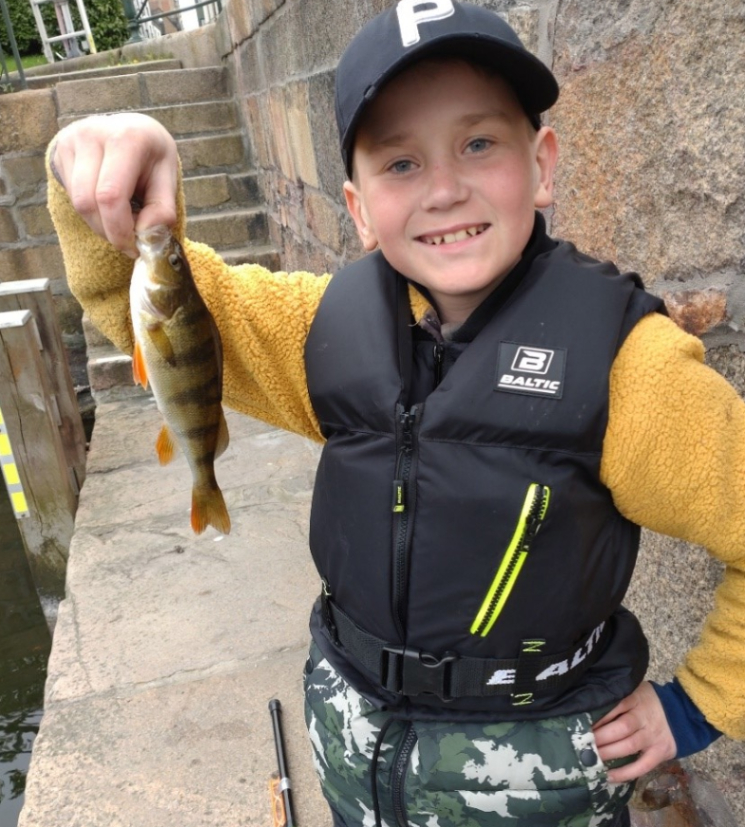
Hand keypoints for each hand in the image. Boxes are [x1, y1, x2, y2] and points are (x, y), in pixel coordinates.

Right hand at [51, 113, 178, 256]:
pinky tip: (106, 205)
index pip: (111, 195)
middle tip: (128, 241)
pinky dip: (91, 212)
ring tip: (120, 220)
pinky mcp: (60, 150)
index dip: (119, 230)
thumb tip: (146, 236)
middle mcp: (94, 133)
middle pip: (88, 202)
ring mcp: (72, 139)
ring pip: (77, 202)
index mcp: (127, 138)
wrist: (131, 129)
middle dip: (108, 231)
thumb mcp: (168, 180)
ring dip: (99, 224)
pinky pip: (70, 195)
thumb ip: (162, 210)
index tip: (133, 247)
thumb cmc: (152, 157)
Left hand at [592, 681, 675, 782]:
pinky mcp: (660, 752)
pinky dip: (625, 773)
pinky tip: (609, 776)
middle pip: (621, 727)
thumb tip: (588, 704)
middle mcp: (645, 717)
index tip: (581, 723)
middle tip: (582, 742)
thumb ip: (618, 697)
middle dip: (600, 737)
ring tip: (591, 757)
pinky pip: (642, 765)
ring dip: (608, 753)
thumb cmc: (650, 701)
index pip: (615, 706)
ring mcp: (653, 736)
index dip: (599, 716)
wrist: (684, 711)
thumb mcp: (636, 690)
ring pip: (629, 746)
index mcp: (636, 699)